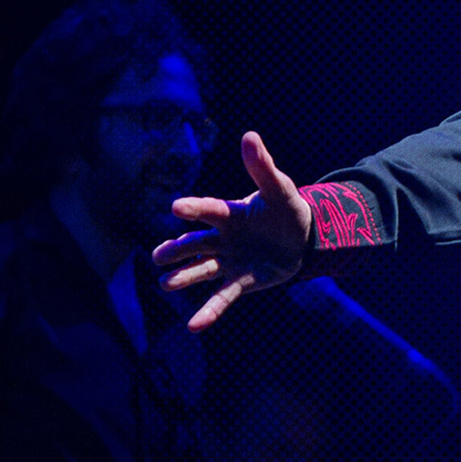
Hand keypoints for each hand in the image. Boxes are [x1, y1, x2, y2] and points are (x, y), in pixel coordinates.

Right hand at [151, 132, 313, 330]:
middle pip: (198, 244)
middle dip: (179, 250)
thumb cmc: (283, 209)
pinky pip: (224, 297)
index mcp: (229, 214)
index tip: (176, 207)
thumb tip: (250, 136)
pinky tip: (193, 326)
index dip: (195, 208)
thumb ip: (262, 167)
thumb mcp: (279, 189)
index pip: (209, 210)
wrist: (301, 236)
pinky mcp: (243, 281)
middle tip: (159, 256)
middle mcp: (223, 239)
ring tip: (165, 284)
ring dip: (186, 277)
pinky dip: (209, 311)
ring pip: (204, 269)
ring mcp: (231, 261)